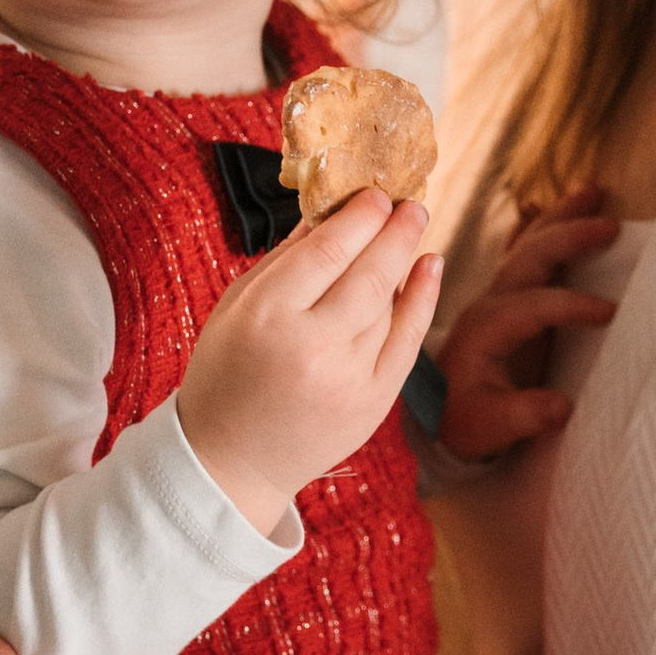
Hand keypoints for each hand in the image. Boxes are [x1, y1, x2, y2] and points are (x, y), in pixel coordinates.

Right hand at [177, 187, 440, 533]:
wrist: (232, 460)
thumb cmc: (226, 375)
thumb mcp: (235, 309)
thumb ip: (283, 260)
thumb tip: (326, 210)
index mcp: (267, 316)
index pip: (326, 251)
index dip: (358, 217)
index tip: (374, 194)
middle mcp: (312, 346)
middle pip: (368, 274)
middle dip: (394, 230)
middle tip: (408, 203)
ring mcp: (349, 378)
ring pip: (388, 304)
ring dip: (405, 259)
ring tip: (412, 228)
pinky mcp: (374, 403)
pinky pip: (409, 341)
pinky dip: (423, 299)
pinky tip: (430, 267)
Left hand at [437, 186, 618, 461]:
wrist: (437, 416)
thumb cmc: (463, 421)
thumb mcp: (487, 428)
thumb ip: (522, 415)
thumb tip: (561, 406)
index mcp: (485, 329)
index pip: (534, 305)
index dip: (571, 305)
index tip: (610, 311)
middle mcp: (489, 303)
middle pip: (530, 258)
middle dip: (568, 237)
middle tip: (611, 225)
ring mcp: (497, 295)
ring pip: (529, 245)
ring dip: (560, 218)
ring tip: (594, 191)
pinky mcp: (507, 298)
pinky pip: (525, 252)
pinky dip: (543, 228)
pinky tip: (561, 207)